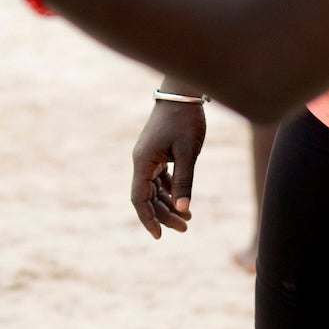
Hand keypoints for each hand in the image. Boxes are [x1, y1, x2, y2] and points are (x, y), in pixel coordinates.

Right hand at [130, 98, 206, 237]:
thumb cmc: (185, 119)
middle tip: (185, 228)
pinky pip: (160, 178)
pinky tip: (183, 201)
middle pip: (147, 197)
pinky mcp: (157, 152)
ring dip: (168, 204)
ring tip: (187, 218)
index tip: (158, 236)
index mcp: (143, 162)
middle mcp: (141, 161)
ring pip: (154, 189)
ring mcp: (149, 156)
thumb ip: (184, 181)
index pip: (139, 199)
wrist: (183, 92)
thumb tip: (183, 209)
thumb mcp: (188, 153)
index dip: (147, 219)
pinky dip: (170, 191)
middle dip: (164, 214)